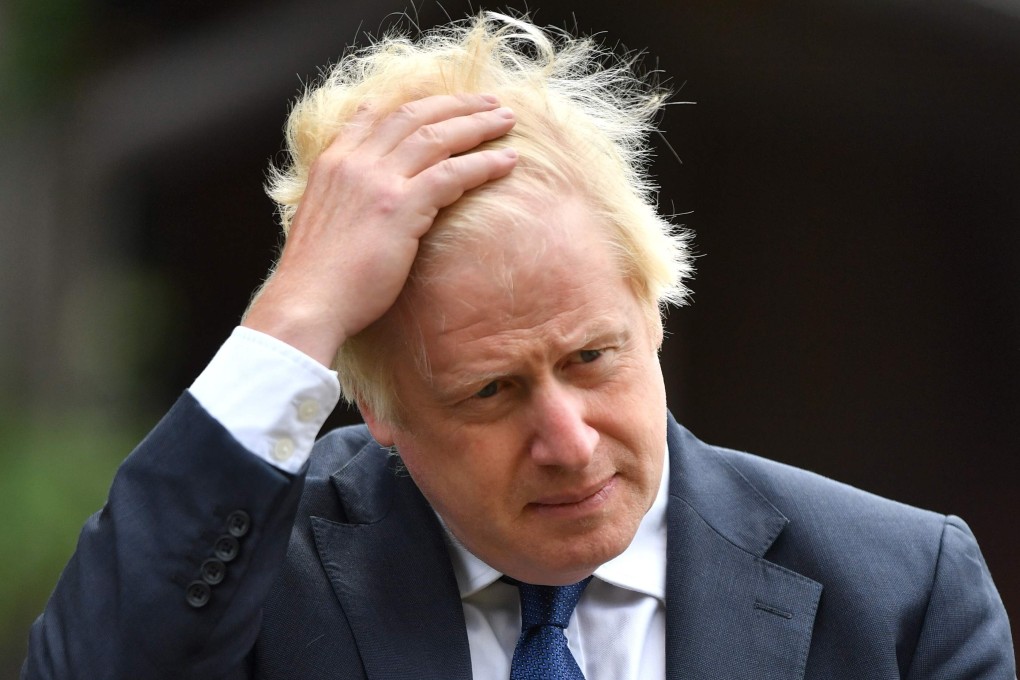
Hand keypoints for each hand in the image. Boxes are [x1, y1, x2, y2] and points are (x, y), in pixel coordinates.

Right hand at [243, 94, 517, 365]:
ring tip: (506, 120)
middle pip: (414, 116)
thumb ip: (346, 198)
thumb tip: (370, 205)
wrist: (308, 302)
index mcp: (333, 162)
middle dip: (456, 104)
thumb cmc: (318, 277)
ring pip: (437, 137)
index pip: (376, 114)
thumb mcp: (322, 220)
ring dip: (477, 124)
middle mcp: (354, 162)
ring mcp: (377, 181)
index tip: (445, 101)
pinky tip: (507, 161)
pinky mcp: (400, 207)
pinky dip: (483, 164)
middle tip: (490, 101)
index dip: (416, 103)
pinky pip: (452, 174)